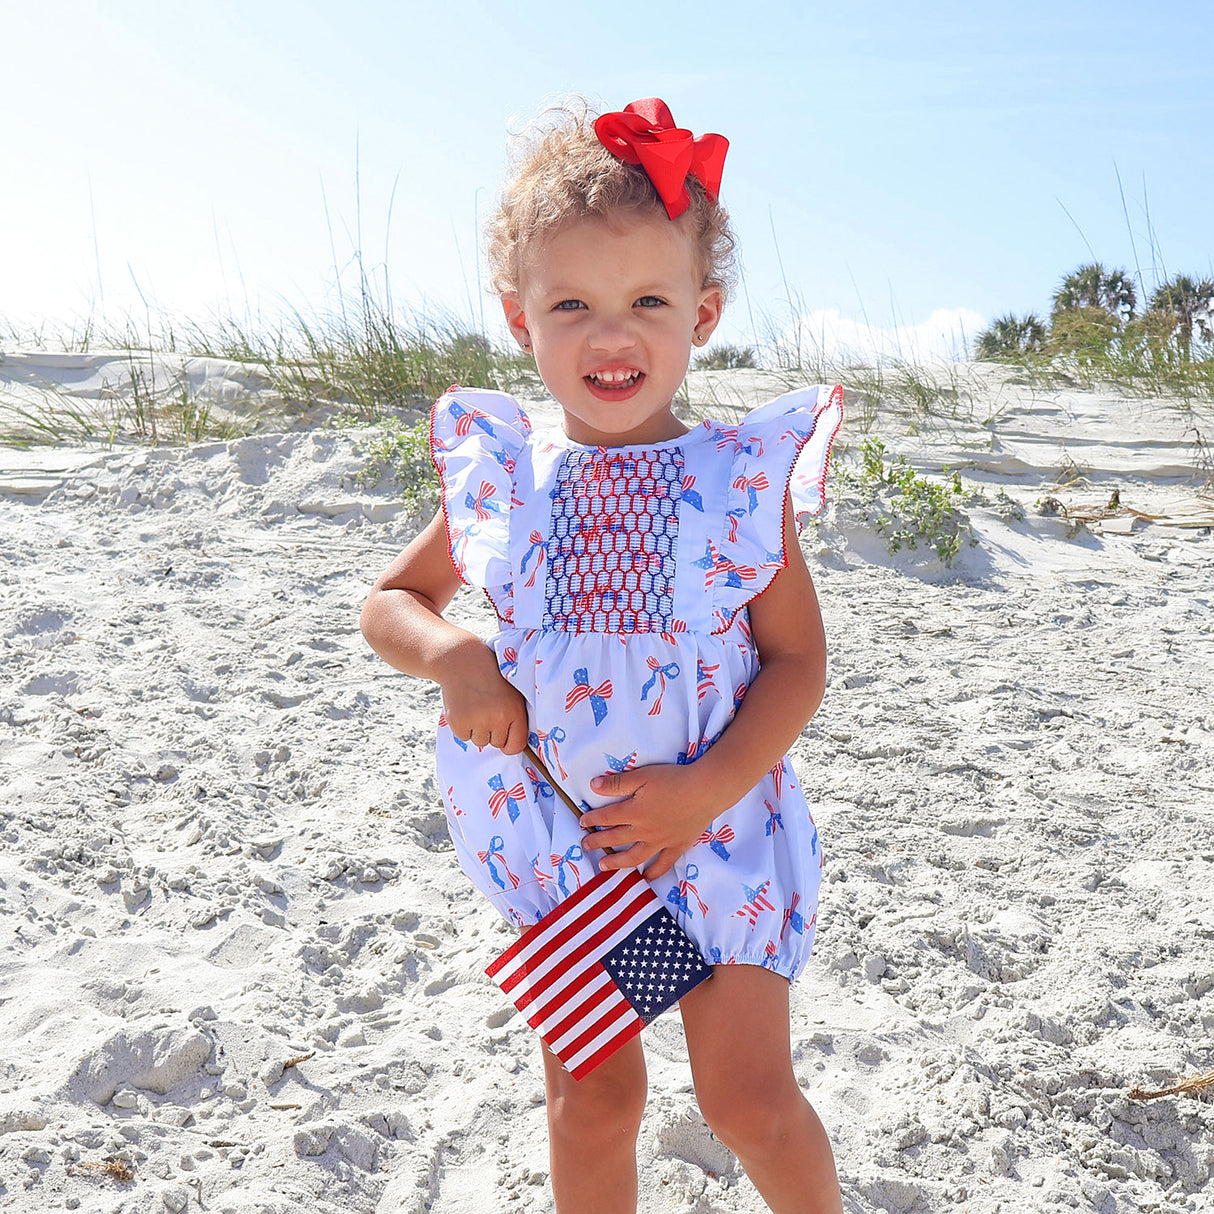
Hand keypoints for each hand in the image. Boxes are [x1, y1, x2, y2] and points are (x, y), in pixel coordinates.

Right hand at [440, 641, 528, 754]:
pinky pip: (463, 737)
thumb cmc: (490, 678)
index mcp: (515, 711)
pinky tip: (464, 708)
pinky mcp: (458, 721)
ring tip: (475, 707)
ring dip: (476, 729)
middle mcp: (498, 718)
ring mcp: (477, 720)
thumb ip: (515, 718)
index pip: (516, 745)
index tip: (504, 736)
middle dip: (491, 731)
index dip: (509, 743)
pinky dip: (462, 726)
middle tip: (486, 709)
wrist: (462, 661)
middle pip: (496, 744)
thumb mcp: (512, 693)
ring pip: (479, 742)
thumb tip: (512, 747)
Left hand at [578, 763, 721, 881]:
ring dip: (616, 862)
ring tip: (603, 865)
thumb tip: (593, 786)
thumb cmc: (674, 780)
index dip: (592, 820)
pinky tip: (645, 878)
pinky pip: (663, 864)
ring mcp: (661, 842)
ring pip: (634, 857)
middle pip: (616, 838)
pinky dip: (653, 873)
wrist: (705, 791)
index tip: (583, 823)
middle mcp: (644, 831)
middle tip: (585, 845)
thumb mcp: (642, 776)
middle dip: (597, 841)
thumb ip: (617, 783)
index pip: (607, 817)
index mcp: (634, 812)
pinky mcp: (677, 846)